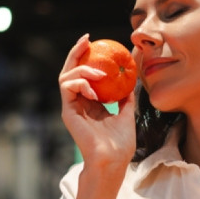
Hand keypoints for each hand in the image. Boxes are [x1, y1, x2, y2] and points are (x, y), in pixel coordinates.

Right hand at [58, 34, 136, 169]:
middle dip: (77, 52)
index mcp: (91, 103)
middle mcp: (79, 103)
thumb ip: (126, 96)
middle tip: (87, 39)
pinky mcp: (68, 112)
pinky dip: (79, 83)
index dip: (88, 58)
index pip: (85, 75)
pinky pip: (67, 88)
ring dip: (83, 70)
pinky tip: (93, 89)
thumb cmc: (121, 142)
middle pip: (72, 71)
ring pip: (67, 77)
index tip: (97, 43)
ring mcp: (72, 107)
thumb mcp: (127, 113)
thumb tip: (133, 77)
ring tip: (100, 73)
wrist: (113, 159)